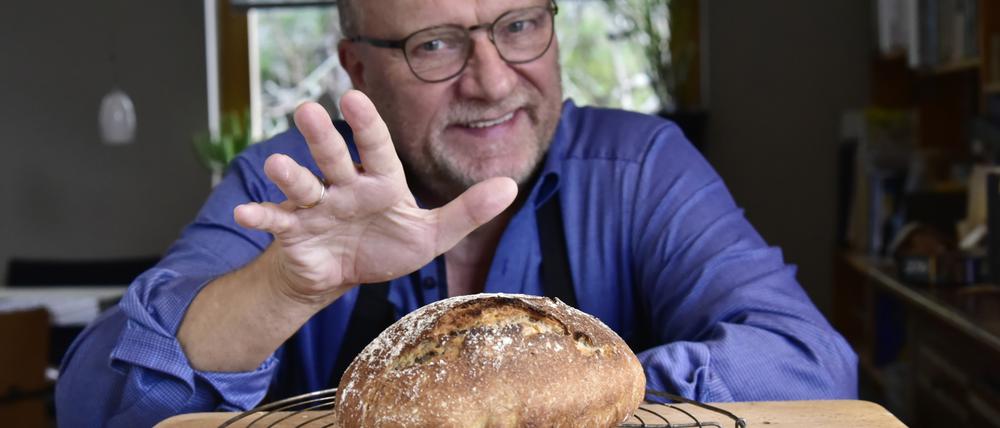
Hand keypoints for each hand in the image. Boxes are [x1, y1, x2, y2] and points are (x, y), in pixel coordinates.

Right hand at [233, 90, 516, 301]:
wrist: (343, 274)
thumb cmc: (386, 246)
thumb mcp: (431, 235)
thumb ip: (467, 212)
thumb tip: (509, 186)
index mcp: (380, 182)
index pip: (376, 149)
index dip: (368, 125)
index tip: (355, 96)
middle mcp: (345, 186)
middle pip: (333, 157)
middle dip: (321, 136)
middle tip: (308, 109)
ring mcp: (316, 206)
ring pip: (302, 184)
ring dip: (290, 174)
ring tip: (278, 164)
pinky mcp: (294, 231)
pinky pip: (276, 221)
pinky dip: (261, 216)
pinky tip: (246, 213)